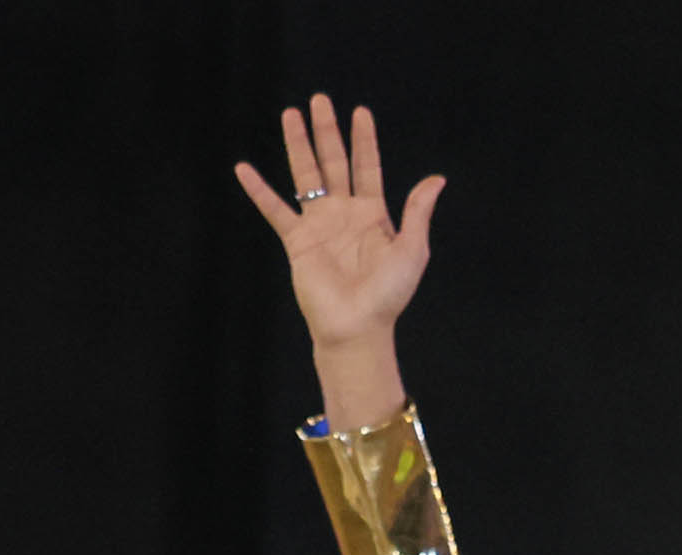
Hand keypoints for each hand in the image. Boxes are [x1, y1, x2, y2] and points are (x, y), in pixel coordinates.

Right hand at [233, 95, 440, 358]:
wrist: (358, 328)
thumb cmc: (388, 295)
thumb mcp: (412, 250)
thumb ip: (418, 212)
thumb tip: (437, 179)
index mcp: (373, 214)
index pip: (367, 166)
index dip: (364, 140)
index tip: (361, 112)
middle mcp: (344, 214)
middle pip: (333, 161)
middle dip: (327, 130)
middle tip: (320, 100)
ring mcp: (319, 225)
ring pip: (306, 174)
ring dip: (298, 144)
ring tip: (290, 114)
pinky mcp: (297, 241)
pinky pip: (275, 209)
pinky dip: (259, 190)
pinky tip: (244, 169)